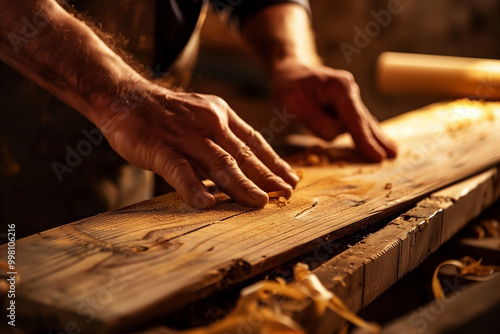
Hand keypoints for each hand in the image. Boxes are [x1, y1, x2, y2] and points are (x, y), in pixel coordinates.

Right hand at [99, 84, 298, 208]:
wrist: (124, 96)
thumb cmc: (166, 114)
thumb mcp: (202, 115)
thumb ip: (222, 138)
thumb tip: (245, 167)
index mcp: (221, 115)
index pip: (254, 141)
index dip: (274, 162)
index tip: (291, 179)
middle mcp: (209, 123)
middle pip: (243, 154)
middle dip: (267, 177)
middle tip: (286, 195)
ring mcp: (185, 135)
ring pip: (219, 163)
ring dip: (242, 185)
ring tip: (259, 202)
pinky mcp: (160, 147)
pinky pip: (180, 170)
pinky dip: (193, 188)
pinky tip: (207, 204)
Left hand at [271, 63, 396, 160]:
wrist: (290, 72)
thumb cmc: (289, 86)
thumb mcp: (292, 102)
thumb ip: (313, 119)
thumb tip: (333, 134)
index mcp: (340, 88)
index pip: (354, 118)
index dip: (365, 139)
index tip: (377, 156)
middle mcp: (349, 92)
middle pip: (365, 120)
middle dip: (377, 139)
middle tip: (393, 155)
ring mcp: (349, 99)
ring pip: (362, 123)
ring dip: (372, 138)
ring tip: (391, 153)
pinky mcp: (345, 107)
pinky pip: (357, 124)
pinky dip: (366, 135)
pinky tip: (378, 144)